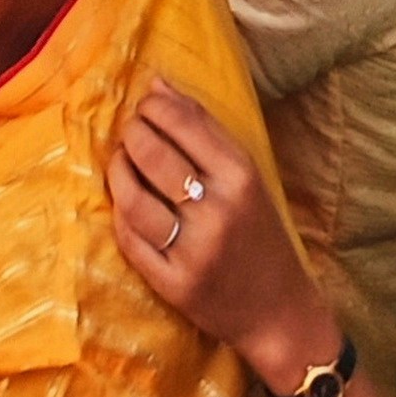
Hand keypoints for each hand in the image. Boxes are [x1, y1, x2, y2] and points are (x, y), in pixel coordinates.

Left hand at [106, 75, 333, 388]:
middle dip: (131, 133)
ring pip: (133, 198)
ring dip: (117, 171)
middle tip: (129, 131)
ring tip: (121, 161)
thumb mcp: (247, 177)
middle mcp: (218, 212)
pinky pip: (130, 239)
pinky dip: (119, 214)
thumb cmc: (261, 234)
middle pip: (153, 156)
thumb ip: (204, 131)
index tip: (144, 104)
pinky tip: (123, 202)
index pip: (184, 124)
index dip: (153, 106)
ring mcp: (193, 251)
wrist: (278, 311)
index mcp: (242, 177)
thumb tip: (157, 85)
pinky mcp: (173, 284)